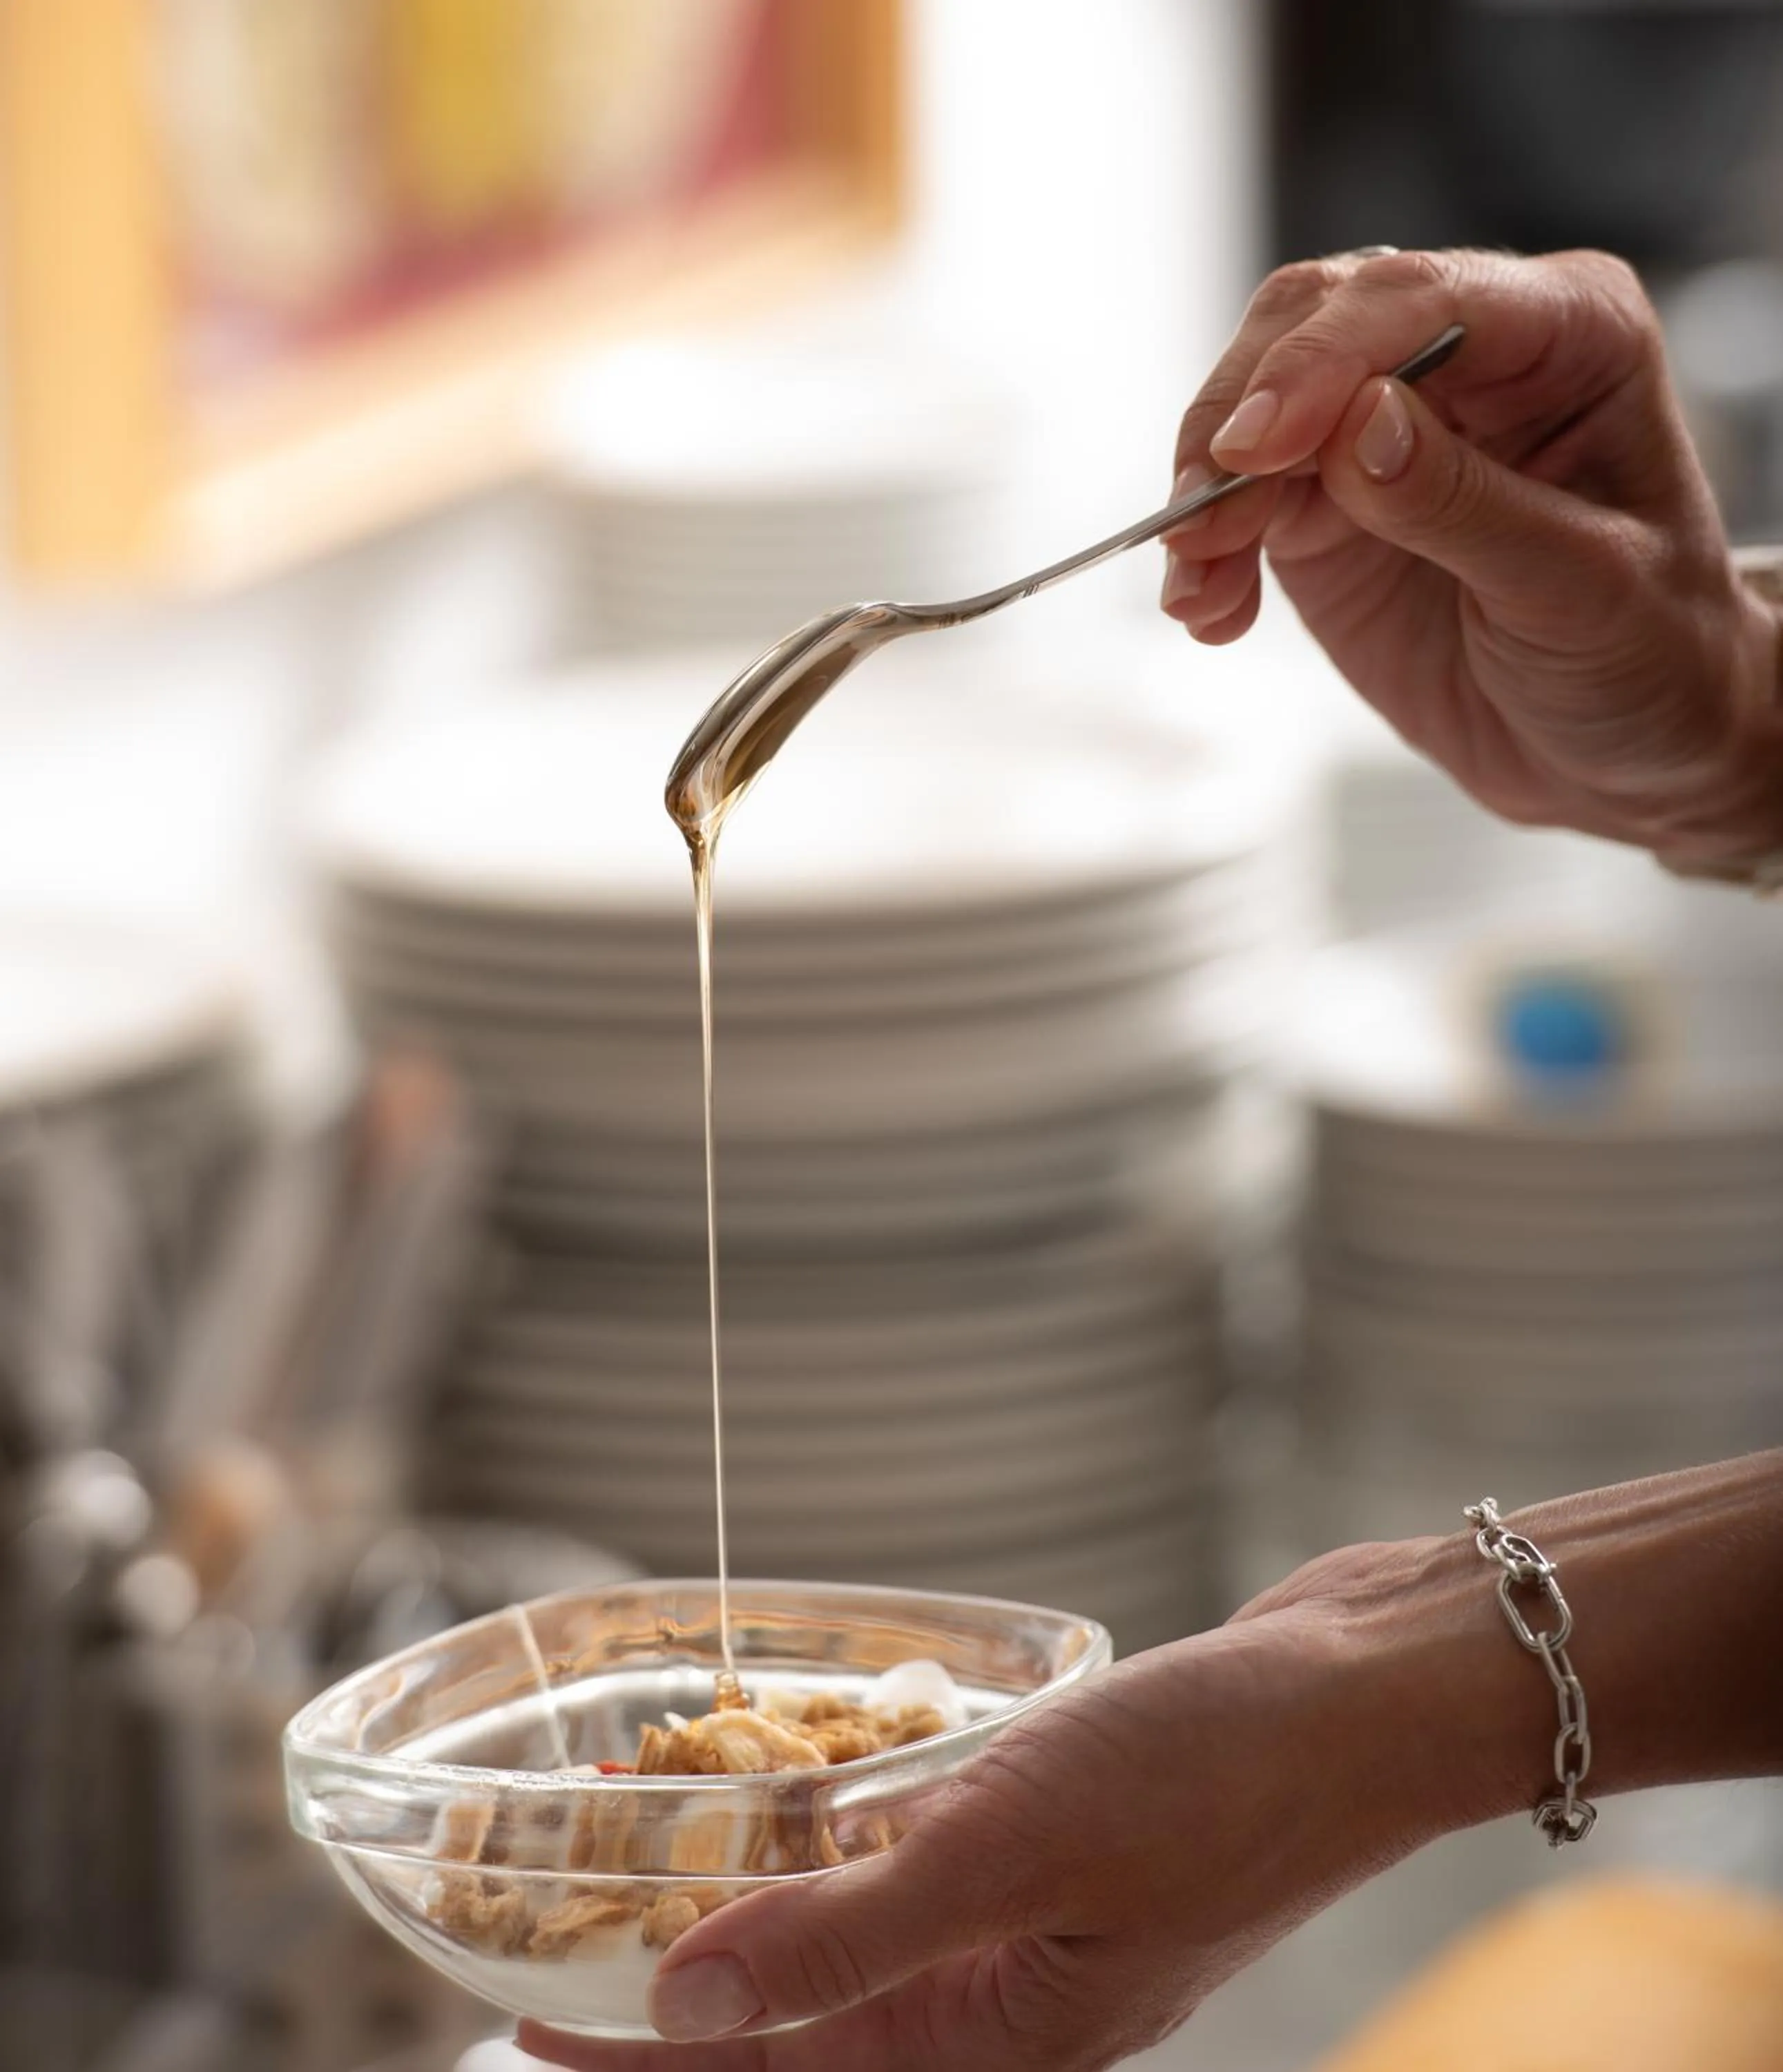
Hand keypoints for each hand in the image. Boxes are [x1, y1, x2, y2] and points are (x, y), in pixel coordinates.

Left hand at [517, 1455, 1782, 2070]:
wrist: (1361, 1693)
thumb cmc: (1216, 1769)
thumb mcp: (1018, 1849)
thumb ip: (852, 1935)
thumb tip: (682, 2013)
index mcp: (996, 2036)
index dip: (636, 2061)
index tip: (519, 2029)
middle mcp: (1006, 1996)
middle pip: (805, 2021)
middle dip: (680, 1992)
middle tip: (560, 1931)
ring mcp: (1036, 1921)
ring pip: (857, 1938)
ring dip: (756, 1908)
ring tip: (657, 1856)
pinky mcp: (1058, 1846)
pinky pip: (918, 1865)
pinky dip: (844, 1839)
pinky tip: (809, 1788)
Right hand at [1161, 247, 1782, 864]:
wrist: (1618, 751)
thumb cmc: (1646, 654)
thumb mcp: (1580, 589)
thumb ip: (1466, 503)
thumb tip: (1356, 424)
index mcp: (1568, 331)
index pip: (1423, 298)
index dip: (1323, 360)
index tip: (1256, 446)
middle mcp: (1466, 357)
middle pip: (1311, 324)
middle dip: (1240, 420)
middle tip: (1203, 527)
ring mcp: (1382, 427)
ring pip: (1253, 406)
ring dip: (1207, 496)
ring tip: (1200, 590)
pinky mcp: (1326, 505)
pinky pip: (1238, 500)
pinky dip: (1205, 554)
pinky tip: (1210, 612)